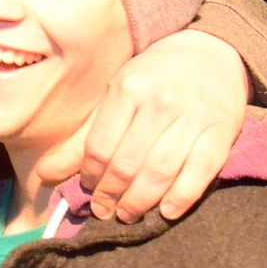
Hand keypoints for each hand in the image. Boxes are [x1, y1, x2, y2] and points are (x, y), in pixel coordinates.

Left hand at [37, 29, 247, 221]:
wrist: (209, 54)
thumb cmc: (153, 79)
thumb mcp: (115, 96)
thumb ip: (82, 138)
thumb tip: (45, 175)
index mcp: (127, 89)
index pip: (100, 147)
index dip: (90, 176)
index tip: (89, 188)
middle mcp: (160, 102)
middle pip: (127, 164)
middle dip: (111, 195)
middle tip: (105, 211)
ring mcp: (192, 117)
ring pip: (160, 172)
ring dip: (140, 202)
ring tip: (128, 214)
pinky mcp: (221, 131)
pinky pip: (199, 172)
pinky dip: (181, 197)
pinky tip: (166, 211)